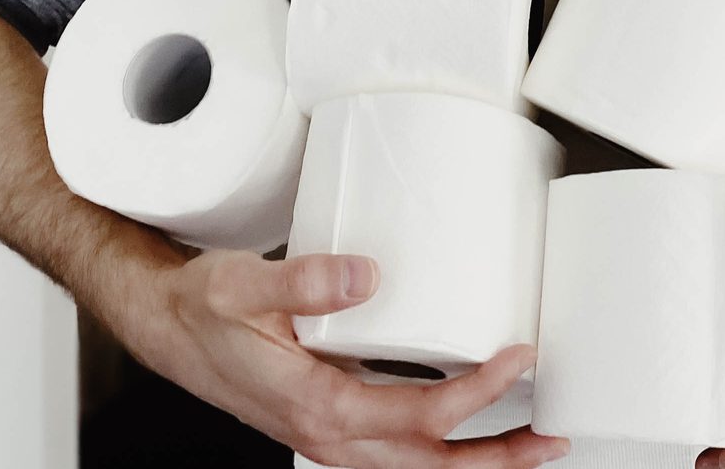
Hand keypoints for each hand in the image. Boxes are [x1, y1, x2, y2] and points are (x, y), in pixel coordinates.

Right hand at [116, 249, 570, 467]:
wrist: (169, 329)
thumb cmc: (204, 309)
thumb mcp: (242, 285)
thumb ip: (304, 280)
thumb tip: (366, 276)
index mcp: (318, 405)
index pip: (418, 417)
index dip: (476, 394)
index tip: (518, 357)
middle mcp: (330, 433)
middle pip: (431, 465)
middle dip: (498, 458)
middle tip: (555, 438)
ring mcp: (333, 436)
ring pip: (419, 467)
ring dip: (478, 461)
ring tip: (534, 444)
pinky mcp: (334, 425)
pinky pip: (400, 453)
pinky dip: (443, 450)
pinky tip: (473, 430)